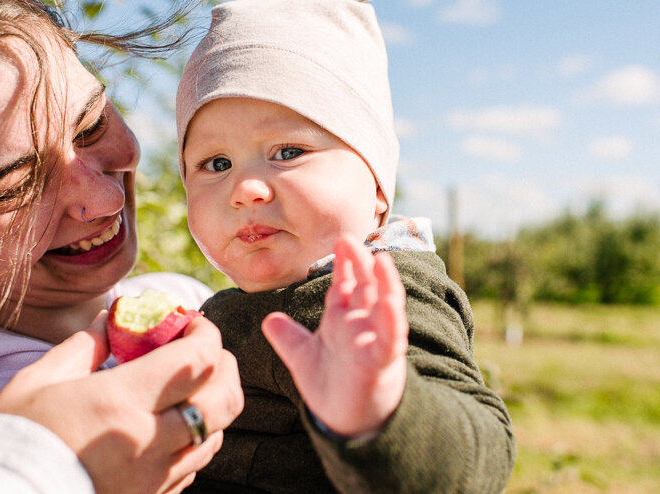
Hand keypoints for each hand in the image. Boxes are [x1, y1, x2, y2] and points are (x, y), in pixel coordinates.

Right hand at [0, 313, 242, 493]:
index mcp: (123, 402)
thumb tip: (113, 316)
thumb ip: (85, 343)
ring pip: (218, 433)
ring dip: (215, 402)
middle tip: (206, 350)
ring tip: (192, 385)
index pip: (196, 359)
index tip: (194, 322)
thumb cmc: (16, 438)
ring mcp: (156, 476)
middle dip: (225, 365)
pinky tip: (173, 424)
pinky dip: (196, 437)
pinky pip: (194, 463)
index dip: (207, 333)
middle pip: (224, 399)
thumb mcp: (41, 380)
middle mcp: (150, 441)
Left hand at [262, 233, 407, 437]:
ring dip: (385, 283)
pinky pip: (391, 337)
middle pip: (364, 287)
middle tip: (350, 238)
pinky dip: (392, 320)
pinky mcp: (383, 361)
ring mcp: (375, 340)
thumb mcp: (303, 357)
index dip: (344, 264)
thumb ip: (288, 337)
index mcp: (343, 320)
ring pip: (384, 305)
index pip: (345, 285)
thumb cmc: (331, 386)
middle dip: (360, 263)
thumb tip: (268, 319)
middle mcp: (361, 325)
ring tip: (381, 259)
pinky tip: (390, 303)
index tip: (341, 241)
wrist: (347, 422)